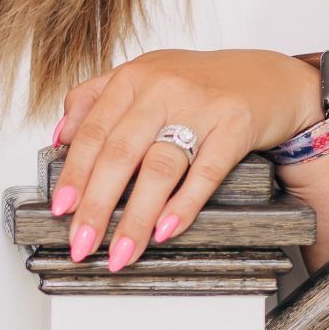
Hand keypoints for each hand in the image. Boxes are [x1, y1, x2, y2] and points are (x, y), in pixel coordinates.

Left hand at [49, 48, 321, 268]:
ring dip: (136, 217)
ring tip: (121, 252)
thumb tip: (59, 137)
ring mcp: (200, 106)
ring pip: (158, 167)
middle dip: (96, 205)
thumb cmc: (200, 84)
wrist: (270, 77)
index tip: (60, 210)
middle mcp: (162, 88)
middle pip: (119, 153)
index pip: (93, 132)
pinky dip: (183, 205)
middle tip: (82, 243)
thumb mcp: (144, 78)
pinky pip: (205, 172)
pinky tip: (165, 231)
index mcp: (133, 78)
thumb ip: (96, 99)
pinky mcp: (235, 125)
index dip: (73, 174)